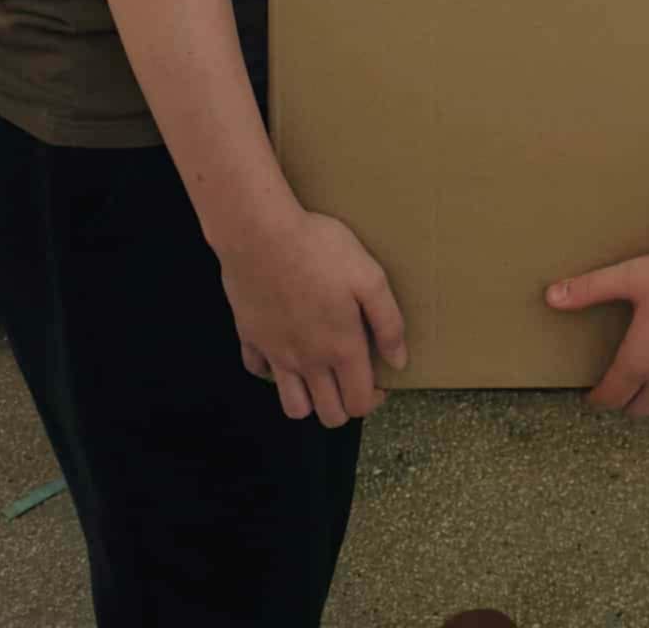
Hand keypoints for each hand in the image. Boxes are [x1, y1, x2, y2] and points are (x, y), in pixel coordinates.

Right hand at [217, 207, 406, 426]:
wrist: (261, 234)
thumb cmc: (320, 249)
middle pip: (328, 415)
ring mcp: (276, 354)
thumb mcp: (369, 277)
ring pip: (293, 406)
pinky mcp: (250, 338)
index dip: (374, 400)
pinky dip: (272, 370)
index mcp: (341, 348)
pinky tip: (283, 347)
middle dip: (345, 406)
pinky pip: (259, 372)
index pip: (359, 403)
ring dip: (309, 400)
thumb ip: (388, 322)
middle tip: (351, 377)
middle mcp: (308, 361)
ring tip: (319, 374)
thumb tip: (398, 361)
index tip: (380, 382)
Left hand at [546, 250, 648, 418]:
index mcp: (639, 361)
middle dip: (625, 401)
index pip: (611, 395)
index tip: (592, 397)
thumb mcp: (633, 277)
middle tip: (619, 389)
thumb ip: (591, 288)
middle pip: (637, 409)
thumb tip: (550, 297)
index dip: (598, 399)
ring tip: (647, 392)